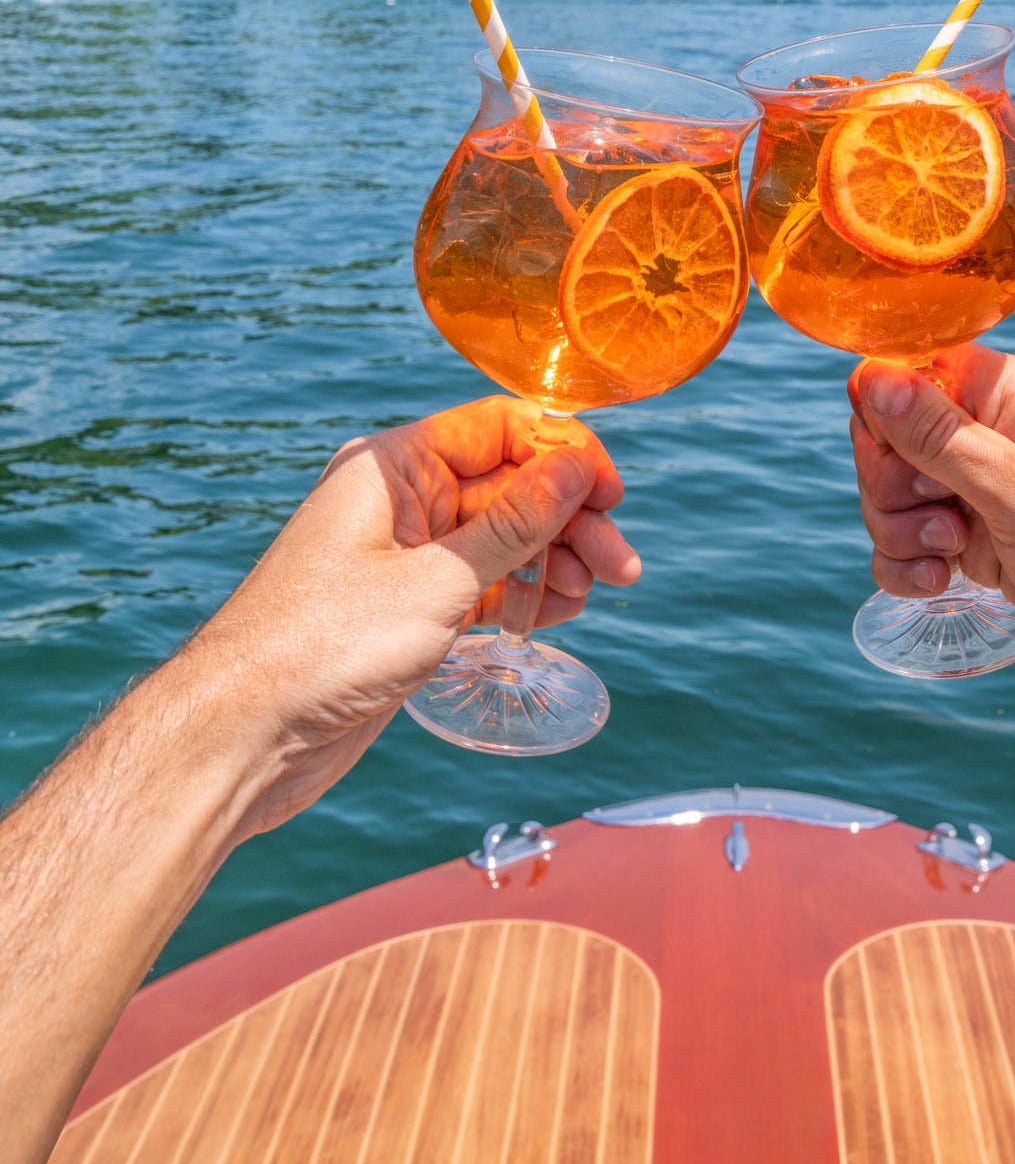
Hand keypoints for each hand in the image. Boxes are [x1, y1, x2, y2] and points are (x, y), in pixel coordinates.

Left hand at [179, 395, 636, 836]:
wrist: (243, 736)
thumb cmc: (321, 647)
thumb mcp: (437, 581)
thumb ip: (515, 523)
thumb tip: (577, 463)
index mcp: (393, 465)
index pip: (500, 427)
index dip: (563, 453)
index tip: (611, 496)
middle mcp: (401, 500)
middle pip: (510, 485)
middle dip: (570, 520)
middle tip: (621, 566)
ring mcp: (404, 554)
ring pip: (503, 538)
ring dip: (552, 562)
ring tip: (588, 598)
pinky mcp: (407, 606)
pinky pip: (483, 581)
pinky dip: (520, 594)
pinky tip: (548, 618)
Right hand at [849, 346, 1014, 673]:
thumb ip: (939, 436)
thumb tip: (870, 376)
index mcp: (1002, 392)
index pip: (902, 373)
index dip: (883, 419)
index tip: (906, 464)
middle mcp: (985, 430)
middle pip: (883, 439)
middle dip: (891, 489)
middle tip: (944, 518)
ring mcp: (977, 484)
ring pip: (888, 495)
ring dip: (900, 533)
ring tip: (954, 554)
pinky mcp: (974, 534)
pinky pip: (906, 540)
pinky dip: (909, 565)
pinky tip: (941, 583)